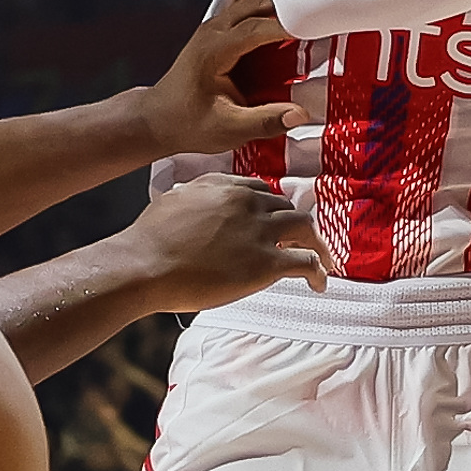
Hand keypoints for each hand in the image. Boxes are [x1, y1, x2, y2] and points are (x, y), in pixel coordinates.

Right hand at [118, 175, 323, 310]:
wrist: (145, 265)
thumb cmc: (151, 239)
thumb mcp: (176, 200)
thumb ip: (198, 196)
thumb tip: (201, 200)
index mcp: (227, 187)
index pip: (262, 192)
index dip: (273, 209)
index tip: (276, 223)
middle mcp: (249, 203)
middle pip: (288, 208)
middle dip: (298, 226)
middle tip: (303, 241)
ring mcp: (260, 232)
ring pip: (305, 229)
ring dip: (319, 245)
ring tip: (324, 261)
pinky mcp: (267, 263)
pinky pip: (306, 262)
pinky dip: (319, 271)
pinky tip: (320, 283)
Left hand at [142, 0, 295, 158]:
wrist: (160, 117)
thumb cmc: (190, 123)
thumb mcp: (227, 130)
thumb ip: (264, 121)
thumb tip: (300, 114)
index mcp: (214, 50)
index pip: (256, 28)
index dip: (288, 24)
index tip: (320, 23)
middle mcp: (214, 29)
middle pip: (256, 0)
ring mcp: (216, 24)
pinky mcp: (222, 27)